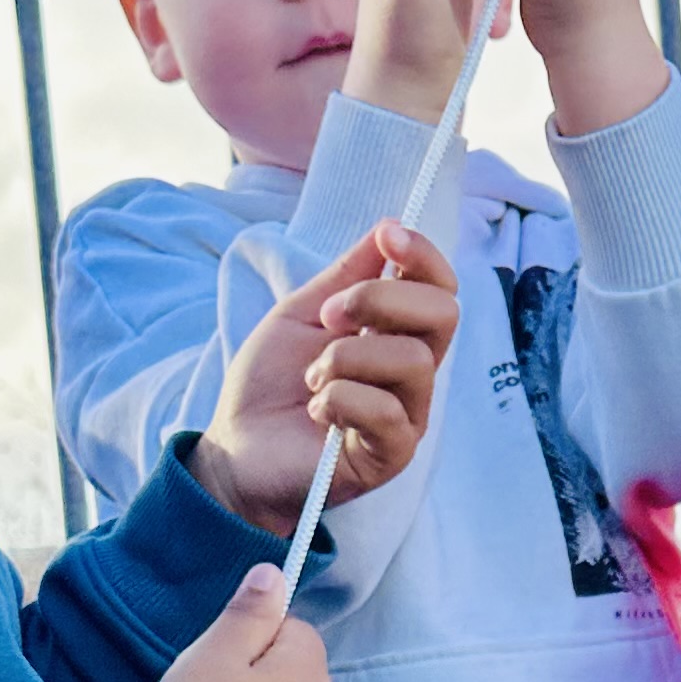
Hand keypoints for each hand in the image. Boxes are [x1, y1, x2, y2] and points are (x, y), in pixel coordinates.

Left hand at [191, 225, 459, 532]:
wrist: (236, 449)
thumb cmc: (270, 384)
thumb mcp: (302, 312)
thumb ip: (347, 275)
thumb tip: (389, 226)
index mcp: (397, 334)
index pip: (441, 288)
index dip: (424, 255)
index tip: (389, 236)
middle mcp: (413, 373)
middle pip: (444, 314)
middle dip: (380, 300)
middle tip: (329, 317)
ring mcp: (408, 415)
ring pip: (412, 360)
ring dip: (346, 358)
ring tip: (313, 378)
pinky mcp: (392, 455)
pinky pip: (387, 411)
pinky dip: (340, 400)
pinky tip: (317, 412)